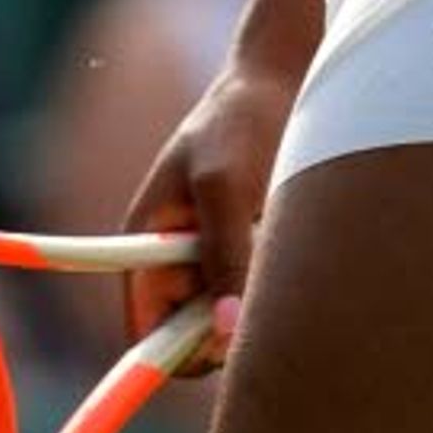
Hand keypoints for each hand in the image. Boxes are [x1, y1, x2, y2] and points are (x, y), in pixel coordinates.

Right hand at [118, 54, 296, 376]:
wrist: (286, 80)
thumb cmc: (243, 120)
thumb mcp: (228, 185)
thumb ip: (223, 258)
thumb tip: (226, 336)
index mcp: (144, 239)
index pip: (142, 329)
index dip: (174, 352)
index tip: (223, 347)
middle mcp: (173, 256)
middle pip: (189, 333)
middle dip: (225, 326)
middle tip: (262, 286)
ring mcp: (210, 254)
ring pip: (229, 316)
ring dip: (255, 300)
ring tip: (276, 242)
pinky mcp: (247, 250)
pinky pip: (257, 293)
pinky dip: (275, 282)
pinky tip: (289, 238)